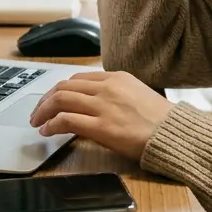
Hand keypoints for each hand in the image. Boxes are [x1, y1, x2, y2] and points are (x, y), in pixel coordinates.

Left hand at [29, 71, 174, 161]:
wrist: (174, 134)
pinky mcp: (102, 127)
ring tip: (37, 122)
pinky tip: (47, 131)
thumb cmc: (160, 120)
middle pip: (64, 87)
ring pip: (61, 100)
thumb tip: (94, 102)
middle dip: (45, 100)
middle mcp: (107, 88)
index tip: (51, 100)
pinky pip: (67, 121)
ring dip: (43, 111)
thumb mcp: (137, 94)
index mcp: (116, 78)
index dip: (59, 90)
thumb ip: (115, 94)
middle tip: (37, 112)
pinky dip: (52, 124)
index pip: (78, 79)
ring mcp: (104, 106)